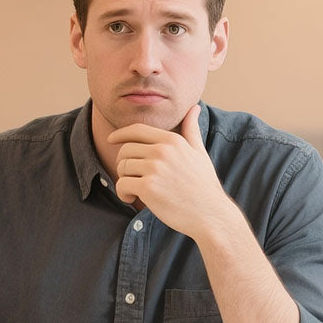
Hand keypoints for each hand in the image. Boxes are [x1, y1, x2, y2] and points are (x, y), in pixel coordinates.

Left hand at [108, 105, 238, 239]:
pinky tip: (132, 198)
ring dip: (123, 180)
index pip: (137, 130)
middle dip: (123, 164)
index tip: (111, 139)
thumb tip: (194, 108)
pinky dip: (122, 193)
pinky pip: (122, 184)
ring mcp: (155, 168)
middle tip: (131, 178)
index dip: (121, 133)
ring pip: (122, 167)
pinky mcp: (148, 187)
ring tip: (134, 191)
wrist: (210, 214)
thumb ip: (191, 130)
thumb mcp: (200, 153)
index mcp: (172, 141)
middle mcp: (163, 151)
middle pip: (125, 149)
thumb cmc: (204, 186)